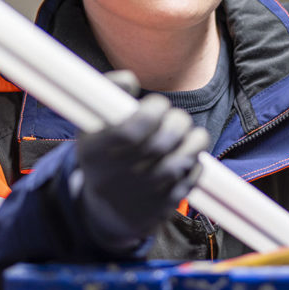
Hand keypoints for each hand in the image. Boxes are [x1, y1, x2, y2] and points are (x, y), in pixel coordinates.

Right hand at [74, 93, 207, 250]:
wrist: (109, 211)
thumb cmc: (105, 154)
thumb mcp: (93, 126)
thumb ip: (108, 93)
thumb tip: (129, 78)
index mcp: (95, 154)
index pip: (130, 132)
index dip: (152, 112)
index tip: (157, 104)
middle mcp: (117, 179)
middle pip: (160, 145)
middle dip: (177, 122)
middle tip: (176, 117)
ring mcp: (141, 196)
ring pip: (181, 163)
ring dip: (194, 141)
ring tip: (190, 133)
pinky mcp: (163, 208)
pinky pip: (190, 180)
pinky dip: (195, 163)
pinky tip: (187, 156)